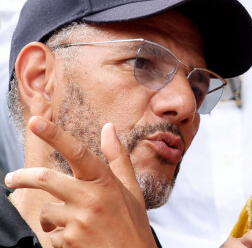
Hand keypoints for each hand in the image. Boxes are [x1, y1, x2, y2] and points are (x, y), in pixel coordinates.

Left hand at [5, 116, 157, 247]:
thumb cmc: (132, 223)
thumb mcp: (131, 188)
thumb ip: (117, 157)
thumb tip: (109, 128)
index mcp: (105, 180)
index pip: (77, 151)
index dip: (54, 135)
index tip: (35, 122)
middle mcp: (91, 197)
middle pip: (46, 179)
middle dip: (24, 177)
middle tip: (12, 178)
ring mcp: (78, 221)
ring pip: (46, 211)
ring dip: (51, 217)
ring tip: (71, 224)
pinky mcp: (68, 242)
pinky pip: (50, 235)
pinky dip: (58, 236)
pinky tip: (76, 240)